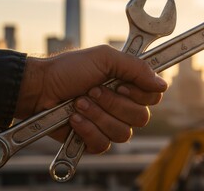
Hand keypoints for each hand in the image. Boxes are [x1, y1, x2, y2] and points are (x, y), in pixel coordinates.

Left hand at [15, 45, 166, 153]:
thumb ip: (136, 68)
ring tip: (79, 103)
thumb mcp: (104, 58)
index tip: (121, 85)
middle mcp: (122, 105)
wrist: (40, 88)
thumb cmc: (69, 69)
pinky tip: (74, 119)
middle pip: (141, 118)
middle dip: (114, 104)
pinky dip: (87, 129)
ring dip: (98, 115)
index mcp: (128, 85)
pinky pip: (104, 144)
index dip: (140, 94)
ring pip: (123, 133)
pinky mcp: (94, 140)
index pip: (154, 97)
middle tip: (92, 90)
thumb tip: (163, 85)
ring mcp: (108, 124)